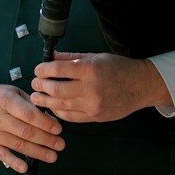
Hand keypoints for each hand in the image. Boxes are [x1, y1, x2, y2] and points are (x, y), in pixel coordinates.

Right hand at [0, 82, 63, 173]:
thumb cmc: (1, 98)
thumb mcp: (16, 93)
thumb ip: (32, 105)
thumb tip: (52, 120)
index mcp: (5, 101)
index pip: (28, 115)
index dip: (45, 124)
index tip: (58, 129)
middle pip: (25, 132)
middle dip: (46, 140)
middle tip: (60, 144)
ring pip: (18, 144)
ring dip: (37, 152)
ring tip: (52, 156)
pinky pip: (2, 155)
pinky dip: (14, 162)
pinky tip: (25, 168)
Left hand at [30, 51, 170, 122]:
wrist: (140, 86)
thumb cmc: (118, 69)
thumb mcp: (95, 57)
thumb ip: (71, 58)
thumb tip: (51, 57)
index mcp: (90, 69)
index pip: (57, 70)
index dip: (43, 70)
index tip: (39, 69)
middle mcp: (90, 88)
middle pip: (55, 90)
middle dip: (40, 86)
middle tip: (35, 83)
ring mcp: (92, 105)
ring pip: (60, 105)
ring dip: (44, 101)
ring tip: (37, 97)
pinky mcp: (94, 117)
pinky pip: (70, 117)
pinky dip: (58, 112)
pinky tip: (53, 107)